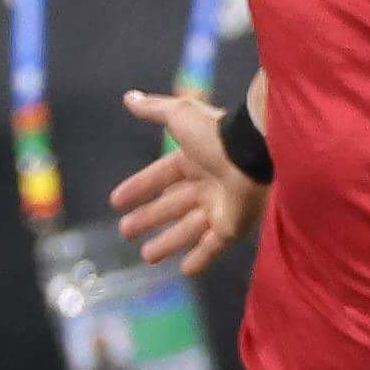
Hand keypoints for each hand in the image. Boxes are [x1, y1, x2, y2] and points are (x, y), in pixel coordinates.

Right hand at [111, 86, 265, 274]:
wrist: (253, 154)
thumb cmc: (216, 135)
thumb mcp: (180, 115)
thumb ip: (154, 109)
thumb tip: (128, 97)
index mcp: (194, 160)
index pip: (160, 177)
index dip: (138, 188)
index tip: (116, 202)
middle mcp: (206, 186)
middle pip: (171, 207)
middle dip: (148, 219)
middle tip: (125, 232)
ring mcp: (220, 209)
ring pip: (188, 231)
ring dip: (167, 243)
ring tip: (146, 257)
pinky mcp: (232, 228)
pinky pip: (213, 248)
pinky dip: (200, 259)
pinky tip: (185, 271)